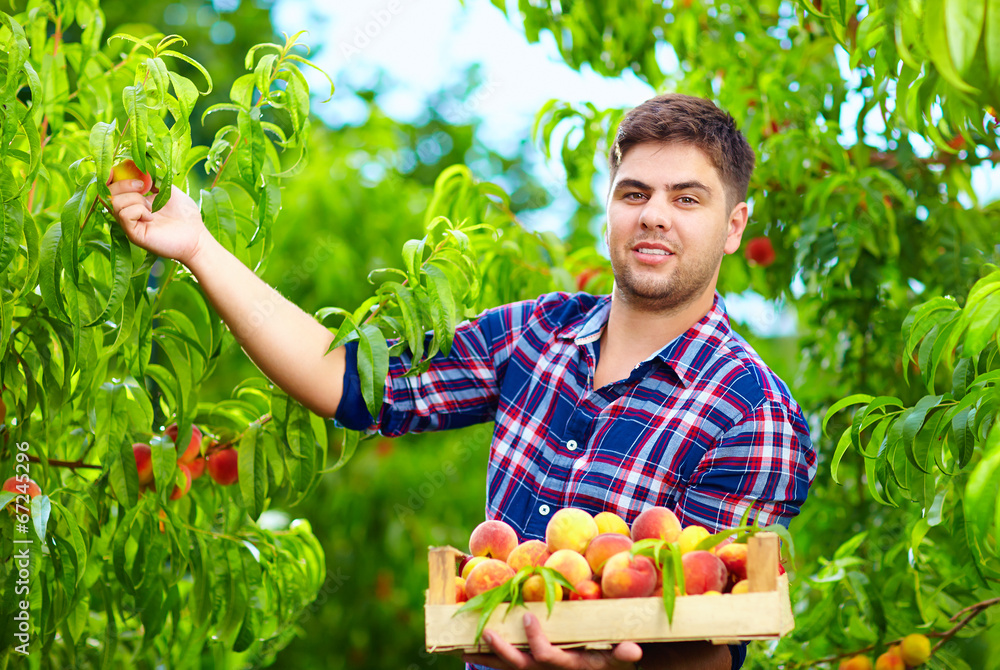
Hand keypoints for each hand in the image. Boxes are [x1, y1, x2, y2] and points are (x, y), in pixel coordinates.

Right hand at [109, 180, 209, 265]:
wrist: (197, 236)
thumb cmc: (185, 214)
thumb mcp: (168, 189)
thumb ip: (153, 178)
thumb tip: (138, 166)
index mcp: (133, 201)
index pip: (109, 187)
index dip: (110, 176)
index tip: (119, 170)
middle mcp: (128, 212)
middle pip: (106, 193)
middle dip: (123, 184)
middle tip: (144, 188)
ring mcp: (129, 225)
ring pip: (114, 202)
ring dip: (134, 199)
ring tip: (151, 207)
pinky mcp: (134, 234)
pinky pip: (124, 215)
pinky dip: (138, 210)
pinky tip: (151, 217)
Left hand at [463, 612, 641, 669]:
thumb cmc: (605, 660)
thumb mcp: (616, 658)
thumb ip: (622, 654)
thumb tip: (634, 649)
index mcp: (567, 667)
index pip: (546, 657)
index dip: (535, 640)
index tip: (528, 616)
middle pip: (519, 667)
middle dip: (503, 651)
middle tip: (489, 630)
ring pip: (505, 667)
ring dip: (485, 656)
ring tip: (463, 643)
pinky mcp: (524, 667)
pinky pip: (501, 664)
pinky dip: (484, 655)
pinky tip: (464, 646)